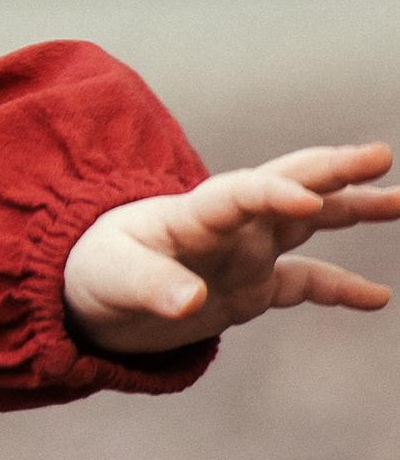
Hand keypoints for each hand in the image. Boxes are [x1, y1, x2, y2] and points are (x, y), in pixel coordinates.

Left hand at [62, 142, 399, 353]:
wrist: (91, 291)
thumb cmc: (96, 272)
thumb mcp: (114, 280)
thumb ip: (152, 287)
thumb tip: (192, 303)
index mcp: (193, 213)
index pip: (241, 192)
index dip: (274, 194)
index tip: (309, 203)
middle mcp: (229, 226)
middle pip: (287, 186)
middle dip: (331, 172)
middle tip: (380, 156)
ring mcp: (245, 253)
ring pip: (309, 224)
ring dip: (351, 209)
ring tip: (399, 200)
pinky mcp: (252, 287)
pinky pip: (306, 283)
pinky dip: (340, 288)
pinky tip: (379, 298)